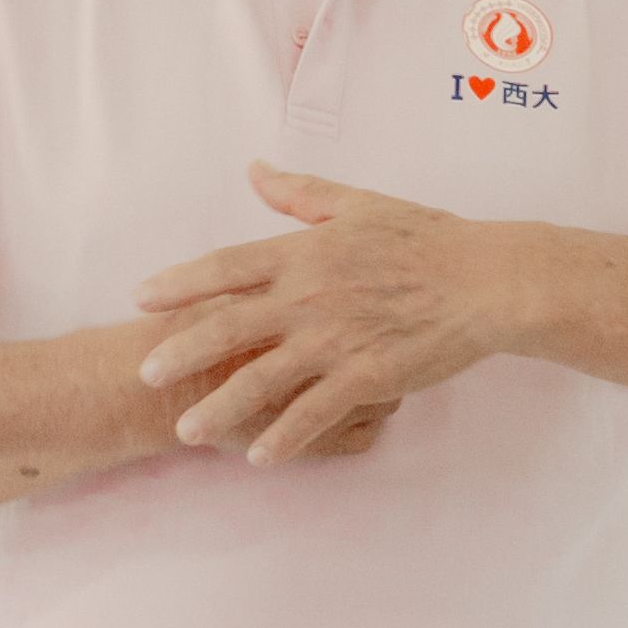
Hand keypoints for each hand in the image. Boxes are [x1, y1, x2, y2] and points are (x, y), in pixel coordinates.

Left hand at [132, 169, 548, 462]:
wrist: (486, 280)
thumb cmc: (426, 238)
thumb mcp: (359, 204)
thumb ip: (300, 193)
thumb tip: (254, 170)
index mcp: (305, 251)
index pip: (228, 266)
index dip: (180, 282)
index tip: (141, 297)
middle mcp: (311, 296)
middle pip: (231, 326)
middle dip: (183, 352)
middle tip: (146, 374)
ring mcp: (337, 339)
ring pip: (264, 379)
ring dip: (221, 408)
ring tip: (187, 432)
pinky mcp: (367, 375)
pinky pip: (315, 412)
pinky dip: (285, 436)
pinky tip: (258, 457)